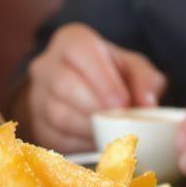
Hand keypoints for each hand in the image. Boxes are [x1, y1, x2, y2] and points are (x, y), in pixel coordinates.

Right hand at [26, 23, 166, 150]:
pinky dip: (80, 144)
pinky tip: (98, 143)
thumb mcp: (134, 69)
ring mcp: (37, 96)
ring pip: (58, 114)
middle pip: (64, 85)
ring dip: (89, 128)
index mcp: (70, 41)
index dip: (102, 79)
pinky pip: (54, 137)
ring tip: (113, 133)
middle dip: (96, 107)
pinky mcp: (38, 125)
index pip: (80, 51)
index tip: (123, 103)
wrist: (86, 92)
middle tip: (119, 122)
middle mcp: (46, 65)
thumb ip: (146, 81)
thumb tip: (148, 106)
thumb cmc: (113, 76)